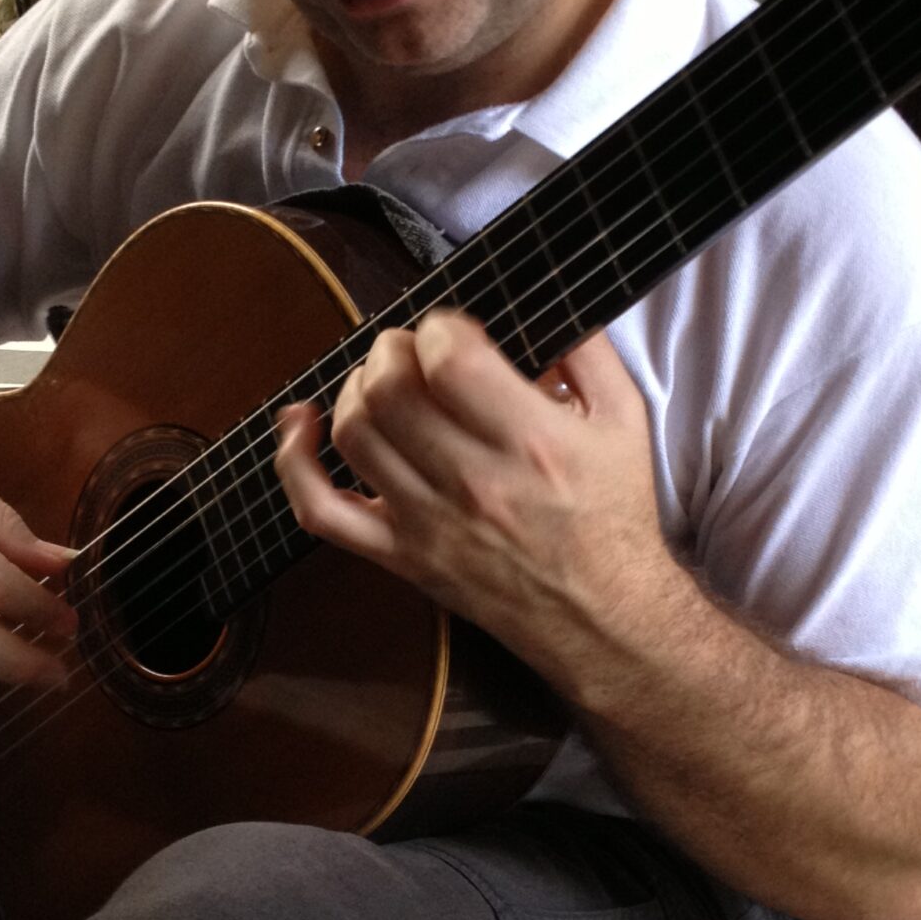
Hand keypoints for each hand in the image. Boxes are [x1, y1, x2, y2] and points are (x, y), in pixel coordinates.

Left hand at [274, 311, 675, 692]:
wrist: (604, 620)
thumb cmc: (614, 516)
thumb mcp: (626, 421)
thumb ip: (588, 351)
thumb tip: (543, 300)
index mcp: (532, 441)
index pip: (449, 358)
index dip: (440, 327)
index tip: (452, 332)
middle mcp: (474, 482)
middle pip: (390, 389)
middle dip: (392, 350)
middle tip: (413, 352)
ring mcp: (429, 523)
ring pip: (353, 433)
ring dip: (353, 390)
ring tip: (382, 384)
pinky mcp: (402, 556)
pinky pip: (321, 511)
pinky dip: (294, 463)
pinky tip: (301, 426)